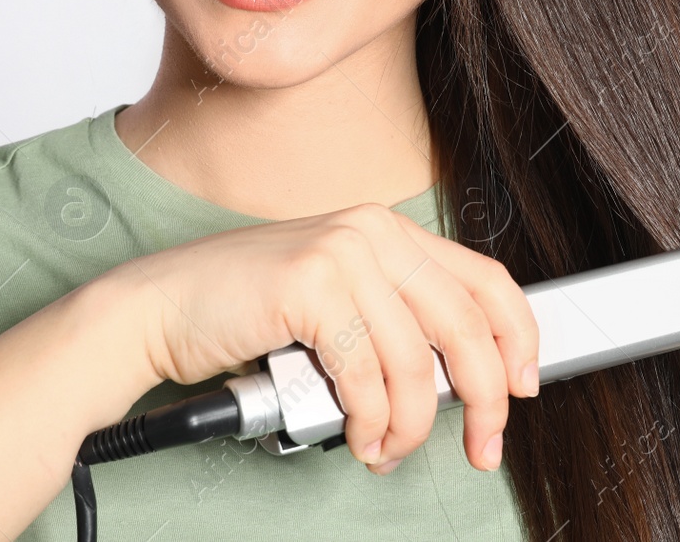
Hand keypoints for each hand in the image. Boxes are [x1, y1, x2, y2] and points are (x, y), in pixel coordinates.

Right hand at [101, 201, 538, 474]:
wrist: (154, 310)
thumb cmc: (244, 313)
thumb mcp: (337, 303)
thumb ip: (394, 322)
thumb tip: (461, 378)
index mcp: (389, 231)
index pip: (485, 279)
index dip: (518, 336)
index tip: (524, 385)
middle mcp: (374, 231)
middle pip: (466, 324)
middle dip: (485, 397)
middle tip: (485, 444)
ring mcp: (343, 253)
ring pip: (415, 362)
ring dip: (410, 425)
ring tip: (389, 449)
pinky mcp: (310, 286)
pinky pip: (365, 375)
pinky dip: (370, 421)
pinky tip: (361, 437)